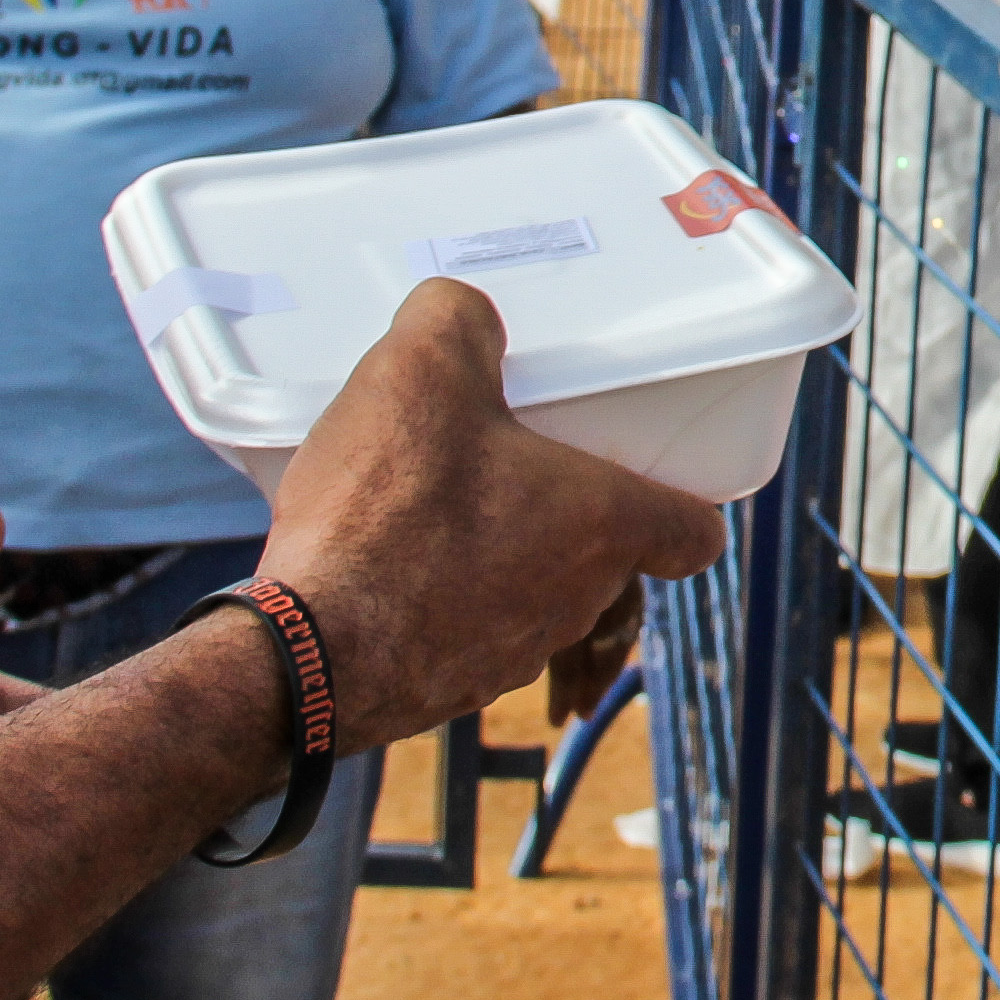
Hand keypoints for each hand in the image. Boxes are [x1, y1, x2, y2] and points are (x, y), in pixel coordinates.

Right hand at [260, 280, 725, 749]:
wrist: (305, 648)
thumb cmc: (385, 510)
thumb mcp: (420, 370)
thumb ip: (457, 319)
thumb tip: (461, 312)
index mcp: (601, 525)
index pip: (693, 534)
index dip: (681, 501)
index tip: (648, 472)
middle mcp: (574, 599)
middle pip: (603, 555)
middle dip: (564, 510)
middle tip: (510, 460)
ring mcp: (513, 654)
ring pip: (532, 595)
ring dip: (499, 555)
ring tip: (430, 505)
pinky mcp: (448, 688)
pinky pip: (462, 632)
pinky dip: (437, 598)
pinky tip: (381, 560)